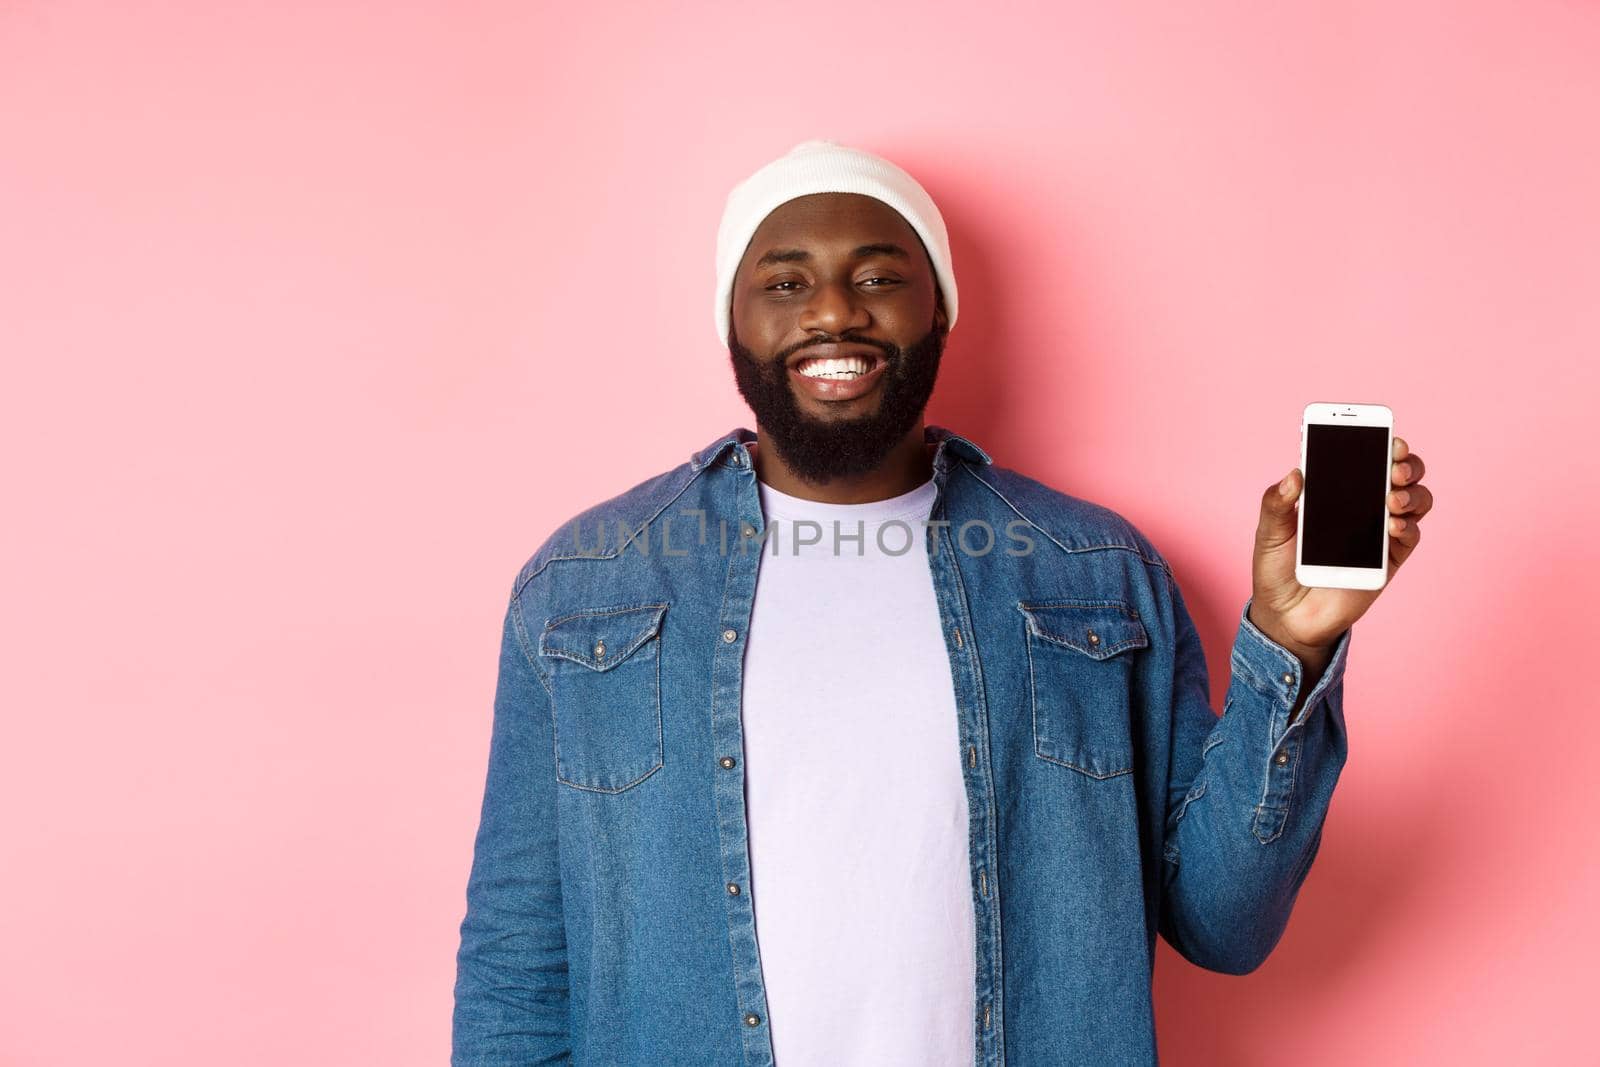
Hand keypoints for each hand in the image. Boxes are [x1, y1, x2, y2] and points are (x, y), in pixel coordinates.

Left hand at [1249, 435, 1431, 659]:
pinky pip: (1411, 536)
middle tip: (1393, 464)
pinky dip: (1408, 526)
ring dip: (1412, 492)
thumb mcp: (1269, 533)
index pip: (1362, 457)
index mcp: (1334, 491)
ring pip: (1415, 500)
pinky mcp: (1389, 560)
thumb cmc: (1276, 569)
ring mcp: (1380, 532)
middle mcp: (1363, 506)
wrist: (1286, 617)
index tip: (1383, 433)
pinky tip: (1393, 526)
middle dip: (1405, 463)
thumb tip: (1295, 474)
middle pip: (1401, 473)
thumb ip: (1277, 503)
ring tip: (1392, 497)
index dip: (1377, 441)